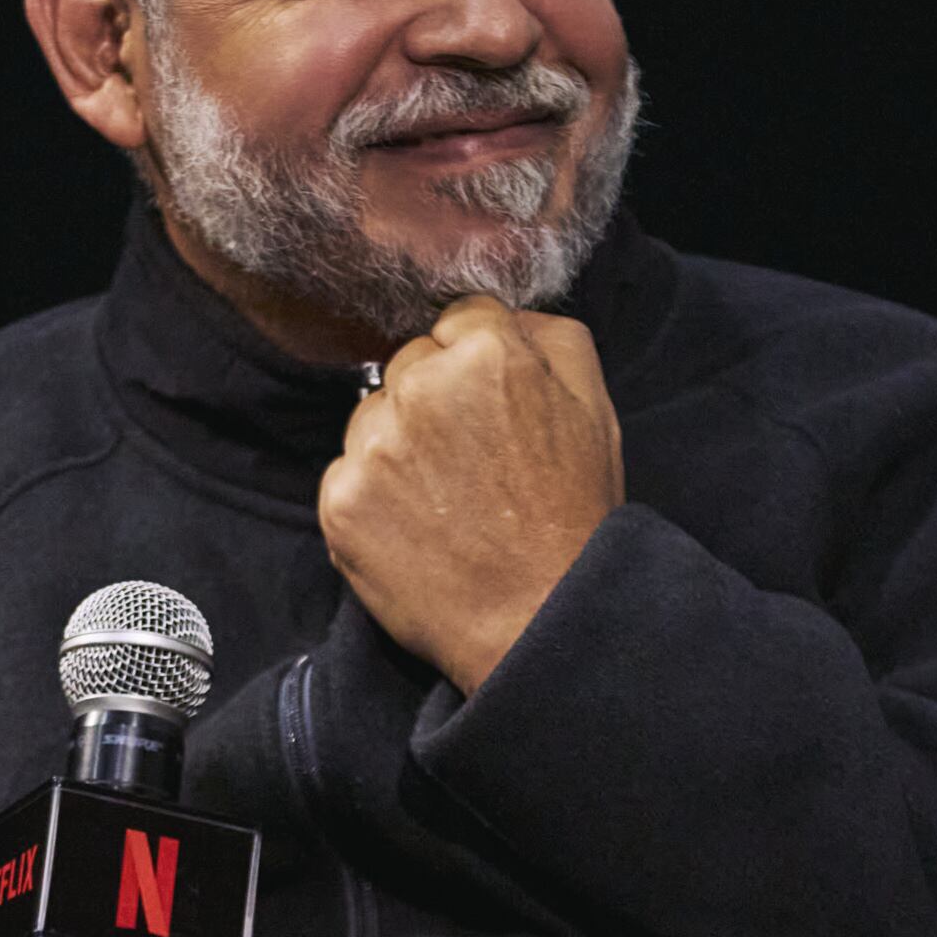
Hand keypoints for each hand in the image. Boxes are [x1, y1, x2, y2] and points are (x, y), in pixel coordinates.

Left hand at [318, 296, 623, 691]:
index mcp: (487, 354)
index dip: (477, 362)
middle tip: (474, 462)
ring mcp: (374, 446)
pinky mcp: (341, 501)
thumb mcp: (595, 406)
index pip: (457, 320)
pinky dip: (373, 497)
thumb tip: (504, 315)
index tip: (492, 406)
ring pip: (372, 417)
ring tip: (447, 500)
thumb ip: (549, 336)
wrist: (539, 621)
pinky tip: (417, 528)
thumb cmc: (573, 517)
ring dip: (397, 445)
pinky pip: (346, 474)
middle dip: (435, 400)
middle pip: (408, 365)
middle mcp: (420, 388)